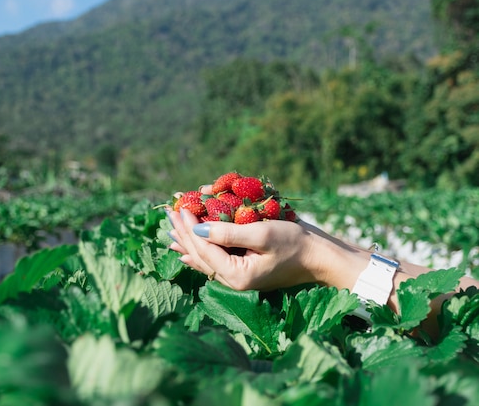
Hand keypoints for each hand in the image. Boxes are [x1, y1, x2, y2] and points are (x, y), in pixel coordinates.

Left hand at [168, 208, 323, 291]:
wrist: (319, 258)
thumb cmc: (295, 244)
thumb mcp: (262, 234)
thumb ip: (228, 233)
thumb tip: (197, 229)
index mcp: (236, 275)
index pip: (203, 249)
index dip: (189, 227)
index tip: (179, 208)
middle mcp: (232, 280)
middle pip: (199, 255)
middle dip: (183, 233)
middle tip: (169, 212)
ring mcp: (237, 277)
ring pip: (203, 259)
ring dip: (186, 242)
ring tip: (170, 229)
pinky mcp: (242, 270)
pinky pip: (213, 262)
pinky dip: (198, 253)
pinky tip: (184, 253)